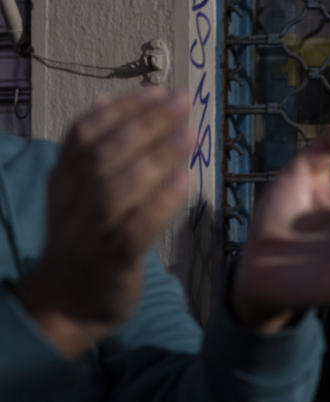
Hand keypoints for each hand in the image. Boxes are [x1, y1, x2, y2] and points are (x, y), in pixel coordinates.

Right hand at [15, 87, 193, 357]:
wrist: (65, 305)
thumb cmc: (83, 243)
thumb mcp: (77, 193)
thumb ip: (91, 152)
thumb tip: (105, 102)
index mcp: (63, 180)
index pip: (86, 133)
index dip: (122, 109)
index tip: (157, 91)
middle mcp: (72, 202)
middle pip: (106, 153)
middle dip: (146, 123)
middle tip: (183, 103)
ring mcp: (90, 231)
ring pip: (119, 186)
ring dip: (156, 157)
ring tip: (190, 134)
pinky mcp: (112, 260)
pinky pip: (136, 228)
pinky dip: (160, 203)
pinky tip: (186, 182)